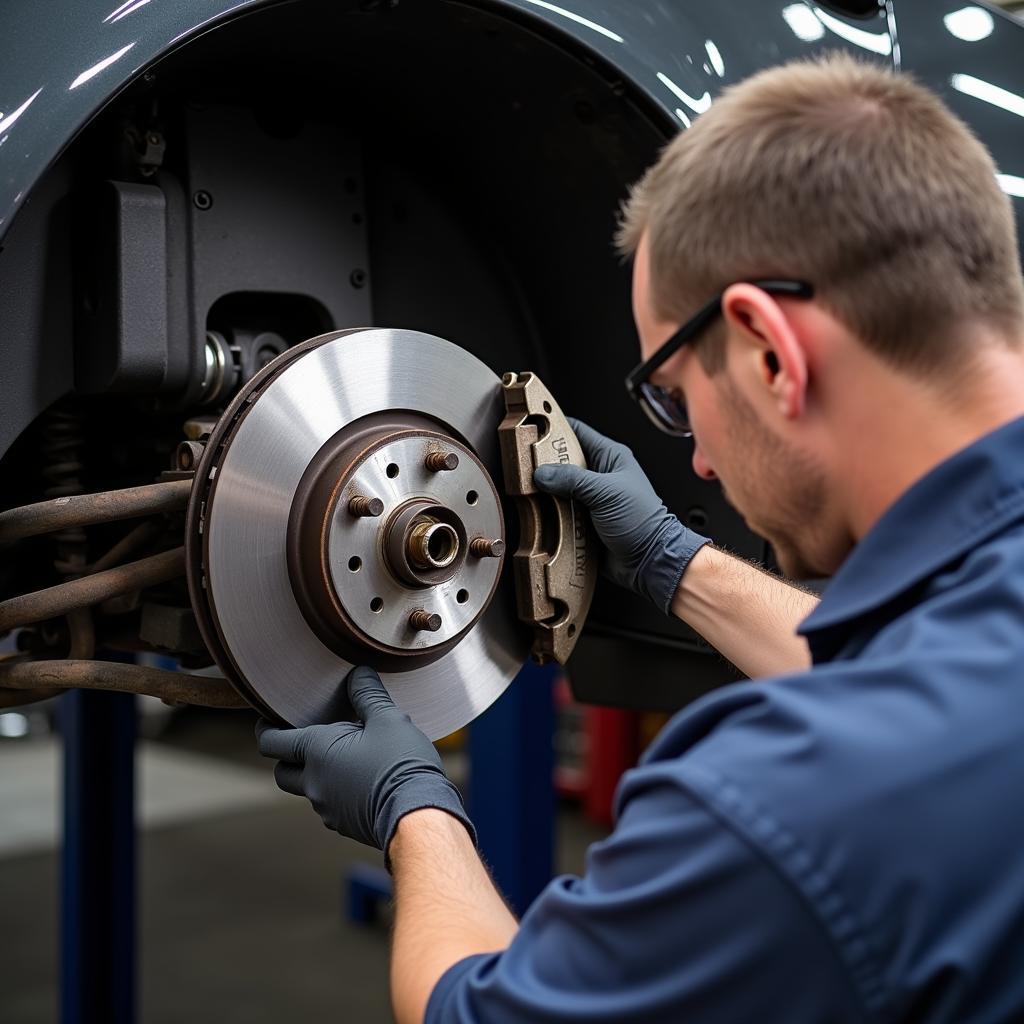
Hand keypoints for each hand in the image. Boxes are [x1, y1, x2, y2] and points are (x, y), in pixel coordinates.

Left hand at [256, 665, 474, 860]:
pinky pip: (329, 804)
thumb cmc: (400, 764)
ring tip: (343, 756)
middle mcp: (313, 782)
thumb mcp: (388, 719)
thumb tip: (358, 673)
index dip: (265, 729)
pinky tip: (361, 780)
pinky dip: (336, 790)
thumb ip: (368, 695)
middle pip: (281, 771)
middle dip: (286, 756)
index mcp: (317, 752)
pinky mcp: (343, 824)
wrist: (418, 815)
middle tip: (305, 739)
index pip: (271, 742)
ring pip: (308, 788)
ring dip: (316, 773)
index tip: (269, 719)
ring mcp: (326, 808)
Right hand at [533, 418, 708, 613]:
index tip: (533, 427)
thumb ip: (572, 480)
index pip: (577, 432)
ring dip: (544, 492)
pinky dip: (548, 514)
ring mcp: (589, 499)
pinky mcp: (581, 521)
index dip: (555, 426)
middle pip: (562, 461)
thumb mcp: (605, 493)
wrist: (648, 561)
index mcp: (610, 458)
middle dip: (543, 463)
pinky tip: (538, 513)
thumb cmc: (643, 522)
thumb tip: (543, 473)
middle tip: (525, 463)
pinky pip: (558, 513)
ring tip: (529, 489)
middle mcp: (598, 476)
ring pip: (557, 488)